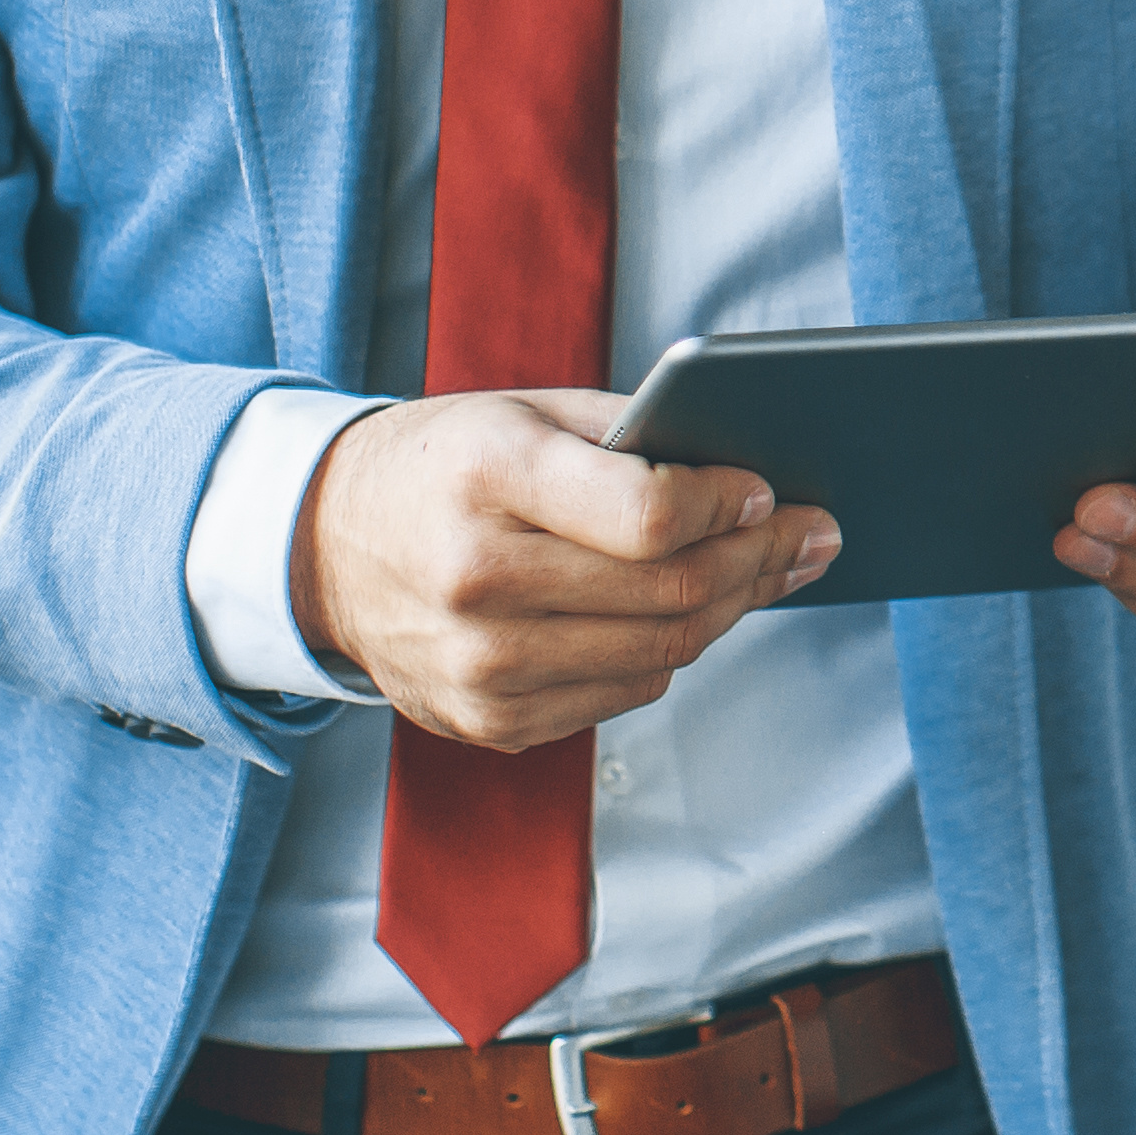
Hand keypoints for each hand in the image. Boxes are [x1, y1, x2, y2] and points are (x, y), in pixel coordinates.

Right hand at [292, 388, 833, 753]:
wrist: (322, 548)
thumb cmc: (444, 463)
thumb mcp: (524, 412)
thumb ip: (632, 438)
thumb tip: (753, 478)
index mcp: (487, 480)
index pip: (649, 516)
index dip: (727, 506)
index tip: (767, 488)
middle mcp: (478, 581)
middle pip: (670, 594)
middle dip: (761, 560)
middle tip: (813, 535)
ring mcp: (480, 666)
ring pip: (662, 652)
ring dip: (733, 610)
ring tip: (770, 570)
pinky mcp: (488, 722)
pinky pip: (624, 691)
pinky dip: (668, 650)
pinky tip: (686, 612)